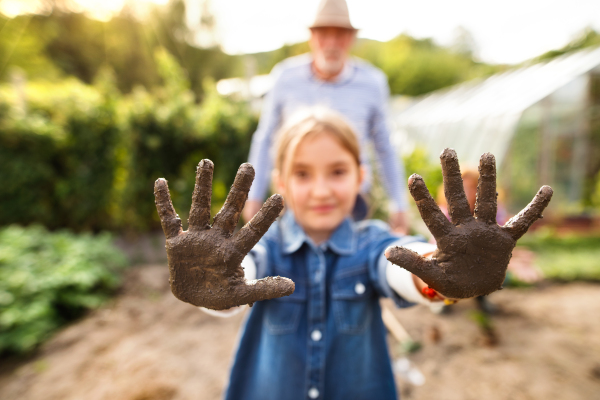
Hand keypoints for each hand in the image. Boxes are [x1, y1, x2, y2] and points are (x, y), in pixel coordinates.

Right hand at [154, 160, 293, 309]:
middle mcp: (216, 239)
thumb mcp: (241, 294)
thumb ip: (264, 288)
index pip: (253, 231)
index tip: (279, 198)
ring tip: (207, 162)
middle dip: (239, 190)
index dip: (265, 216)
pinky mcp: (176, 243)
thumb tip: (292, 286)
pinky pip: (169, 220)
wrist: (194, 299)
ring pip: (200, 208)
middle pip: (229, 210)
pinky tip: (161, 182)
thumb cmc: (221, 294)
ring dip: (203, 186)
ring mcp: (196, 239)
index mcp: (233, 251)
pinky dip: (163, 202)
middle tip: (249, 166)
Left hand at [385, 149, 552, 298]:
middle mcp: (465, 229)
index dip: (422, 197)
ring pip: (486, 201)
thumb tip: (387, 252)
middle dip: (453, 176)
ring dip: (488, 180)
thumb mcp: (431, 275)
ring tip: (486, 154)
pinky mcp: (504, 240)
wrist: (472, 288)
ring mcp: (485, 232)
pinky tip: (547, 190)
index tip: (413, 176)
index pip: (432, 214)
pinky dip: (535, 208)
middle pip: (458, 198)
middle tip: (447, 150)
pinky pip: (522, 222)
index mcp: (447, 238)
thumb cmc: (449, 281)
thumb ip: (413, 263)